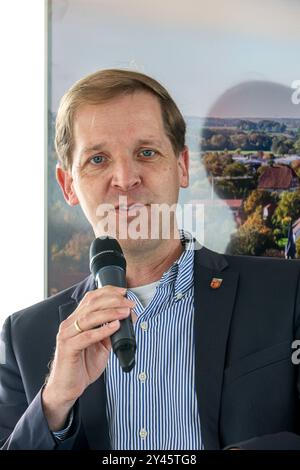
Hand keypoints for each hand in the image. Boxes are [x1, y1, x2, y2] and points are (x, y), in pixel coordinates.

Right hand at [42, 286, 134, 430]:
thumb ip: (108, 332)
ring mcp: (67, 335)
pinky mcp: (68, 349)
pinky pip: (86, 336)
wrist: (67, 388)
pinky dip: (102, 330)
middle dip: (113, 300)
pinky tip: (114, 327)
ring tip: (125, 312)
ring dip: (110, 312)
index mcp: (76, 320)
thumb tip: (124, 319)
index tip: (124, 291)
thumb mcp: (100, 346)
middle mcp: (69, 324)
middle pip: (91, 304)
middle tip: (129, 303)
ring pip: (89, 317)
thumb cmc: (82, 366)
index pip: (90, 298)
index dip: (107, 292)